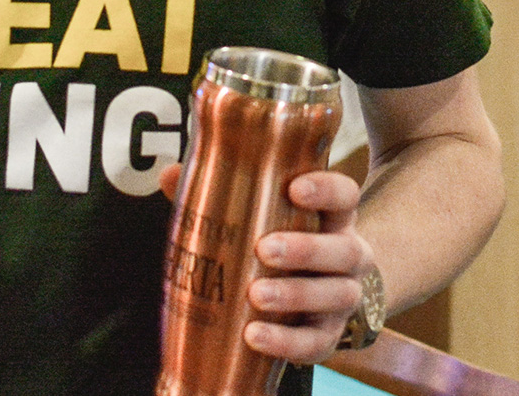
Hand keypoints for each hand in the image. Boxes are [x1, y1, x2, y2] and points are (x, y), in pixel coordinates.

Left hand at [156, 163, 373, 364]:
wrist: (309, 304)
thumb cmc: (279, 246)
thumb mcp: (260, 219)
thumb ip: (218, 196)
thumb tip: (169, 175)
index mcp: (334, 219)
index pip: (345, 196)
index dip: (327, 190)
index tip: (295, 188)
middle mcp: (349, 256)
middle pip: (345, 250)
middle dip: (306, 249)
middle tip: (264, 249)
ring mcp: (343, 298)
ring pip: (337, 295)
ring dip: (296, 295)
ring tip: (255, 295)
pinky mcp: (329, 336)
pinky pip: (316, 343)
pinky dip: (286, 341)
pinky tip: (254, 336)